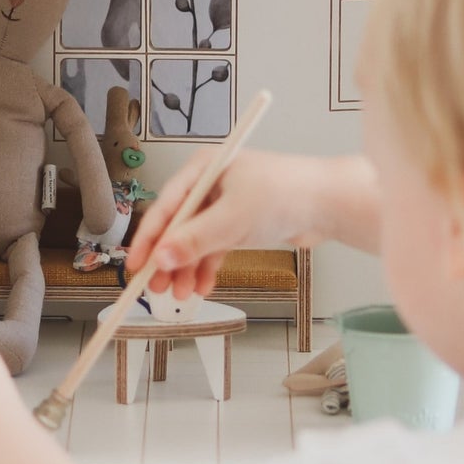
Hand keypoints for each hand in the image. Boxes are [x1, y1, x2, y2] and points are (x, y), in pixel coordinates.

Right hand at [126, 150, 331, 300]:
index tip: (136, 266)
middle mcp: (211, 184)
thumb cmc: (284, 193)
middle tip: (156, 288)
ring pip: (195, 240)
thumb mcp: (233, 219)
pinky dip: (208, 267)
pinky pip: (214, 247)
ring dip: (187, 268)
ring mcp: (226, 204)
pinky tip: (203, 286)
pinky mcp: (240, 223)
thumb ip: (195, 240)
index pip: (165, 206)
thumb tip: (161, 258)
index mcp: (203, 169)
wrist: (326, 203)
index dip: (149, 238)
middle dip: (167, 259)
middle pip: (177, 225)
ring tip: (182, 294)